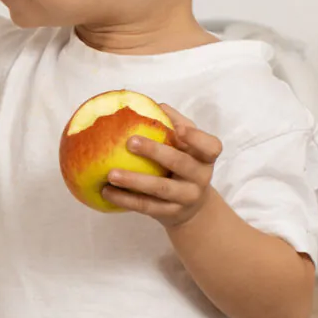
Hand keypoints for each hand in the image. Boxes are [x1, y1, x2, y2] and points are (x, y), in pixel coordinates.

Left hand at [105, 104, 221, 226]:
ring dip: (134, 180)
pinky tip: (106, 191)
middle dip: (156, 152)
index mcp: (205, 157)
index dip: (197, 138)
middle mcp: (201, 177)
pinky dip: (125, 199)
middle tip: (130, 142)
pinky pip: (146, 206)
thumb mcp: (185, 147)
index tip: (179, 130)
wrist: (190, 208)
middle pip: (181, 164)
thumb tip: (154, 103)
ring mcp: (187, 197)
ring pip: (161, 189)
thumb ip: (173, 125)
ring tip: (111, 174)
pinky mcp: (171, 214)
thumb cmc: (183, 166)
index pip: (211, 147)